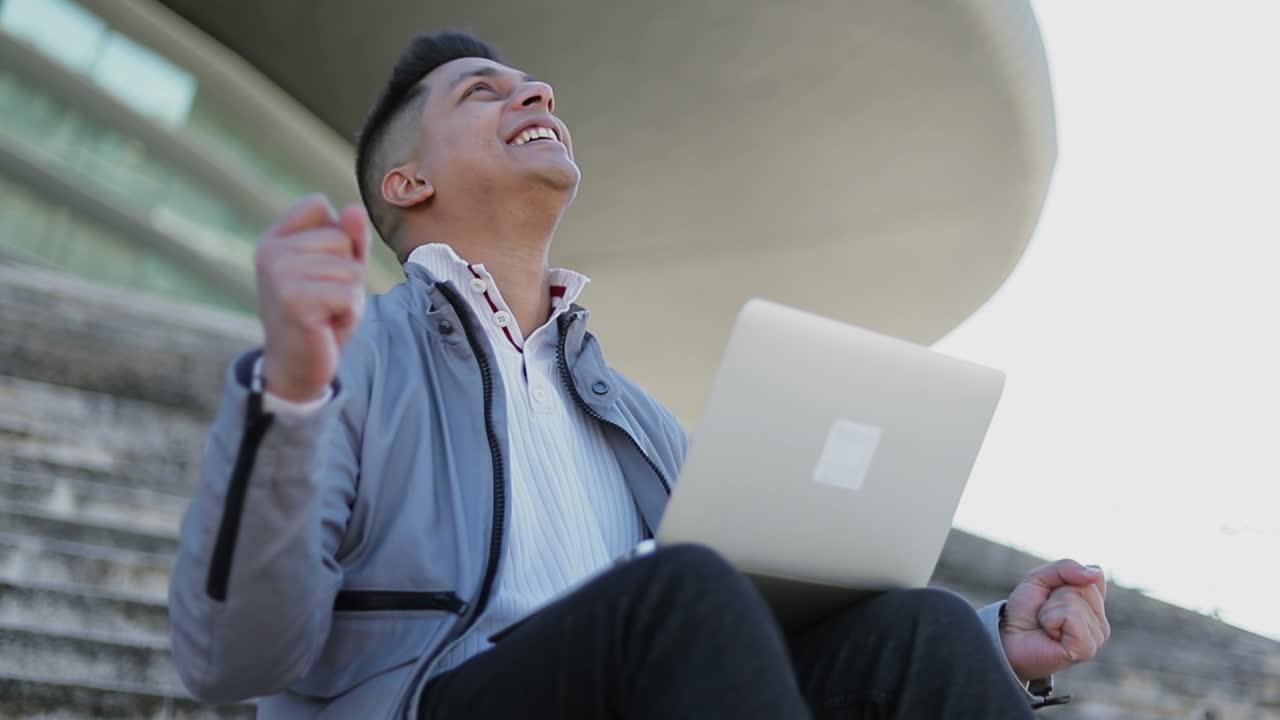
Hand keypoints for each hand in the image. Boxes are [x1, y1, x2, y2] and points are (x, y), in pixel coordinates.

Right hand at [255, 194, 368, 402]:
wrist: (298, 365)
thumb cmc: (321, 314)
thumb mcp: (339, 270)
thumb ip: (350, 238)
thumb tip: (354, 209)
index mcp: (275, 238)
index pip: (318, 204)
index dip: (337, 236)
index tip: (321, 269)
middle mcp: (270, 252)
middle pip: (341, 238)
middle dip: (348, 272)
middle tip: (325, 300)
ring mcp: (278, 275)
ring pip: (349, 268)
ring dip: (349, 296)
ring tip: (325, 313)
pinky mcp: (294, 301)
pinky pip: (348, 294)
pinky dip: (349, 313)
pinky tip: (325, 325)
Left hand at [999, 559, 1110, 682]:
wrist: (1009, 640)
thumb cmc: (1026, 612)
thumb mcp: (1040, 578)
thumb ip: (1066, 567)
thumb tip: (1096, 573)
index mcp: (1094, 605)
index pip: (1093, 574)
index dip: (1062, 579)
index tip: (1050, 595)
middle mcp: (1100, 622)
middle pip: (1083, 587)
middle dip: (1054, 596)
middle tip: (1044, 613)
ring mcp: (1097, 637)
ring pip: (1074, 602)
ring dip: (1049, 610)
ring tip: (1045, 625)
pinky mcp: (1087, 648)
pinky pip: (1070, 616)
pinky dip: (1051, 619)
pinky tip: (1049, 634)